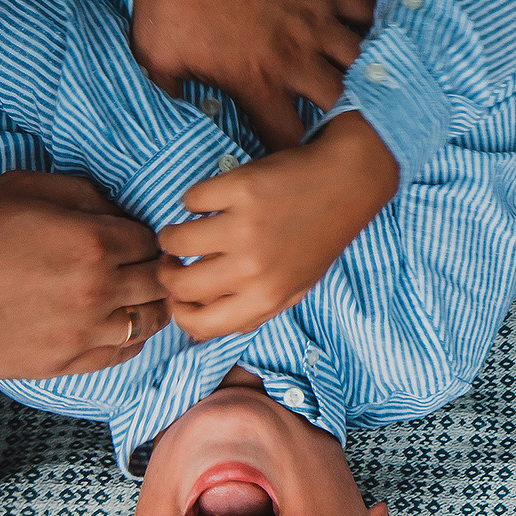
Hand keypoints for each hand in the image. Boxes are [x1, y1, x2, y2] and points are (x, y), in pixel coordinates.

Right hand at [0, 171, 168, 380]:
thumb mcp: (19, 187)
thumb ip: (80, 191)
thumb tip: (116, 208)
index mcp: (90, 241)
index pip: (150, 239)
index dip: (143, 233)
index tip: (130, 234)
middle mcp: (97, 289)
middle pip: (158, 281)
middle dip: (153, 267)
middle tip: (140, 263)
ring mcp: (83, 332)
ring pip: (150, 321)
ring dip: (148, 304)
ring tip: (133, 293)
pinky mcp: (66, 363)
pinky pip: (122, 354)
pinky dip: (130, 338)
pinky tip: (117, 323)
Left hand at [133, 0, 375, 149]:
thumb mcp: (156, 55)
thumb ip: (169, 93)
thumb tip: (166, 118)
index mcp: (257, 81)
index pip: (286, 137)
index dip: (291, 156)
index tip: (291, 160)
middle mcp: (295, 57)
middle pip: (340, 105)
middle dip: (345, 123)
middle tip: (345, 132)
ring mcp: (316, 21)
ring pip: (362, 61)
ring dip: (366, 78)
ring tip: (373, 93)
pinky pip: (365, 10)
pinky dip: (375, 26)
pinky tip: (379, 38)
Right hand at [157, 111, 399, 339]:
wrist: (348, 182)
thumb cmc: (318, 238)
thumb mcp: (293, 287)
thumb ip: (250, 312)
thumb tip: (196, 332)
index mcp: (267, 298)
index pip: (200, 325)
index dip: (179, 311)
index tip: (176, 294)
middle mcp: (254, 268)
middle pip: (180, 285)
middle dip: (167, 272)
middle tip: (172, 259)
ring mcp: (246, 227)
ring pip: (175, 241)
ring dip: (172, 236)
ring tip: (186, 229)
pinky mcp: (241, 189)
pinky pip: (191, 200)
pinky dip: (196, 199)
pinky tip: (214, 200)